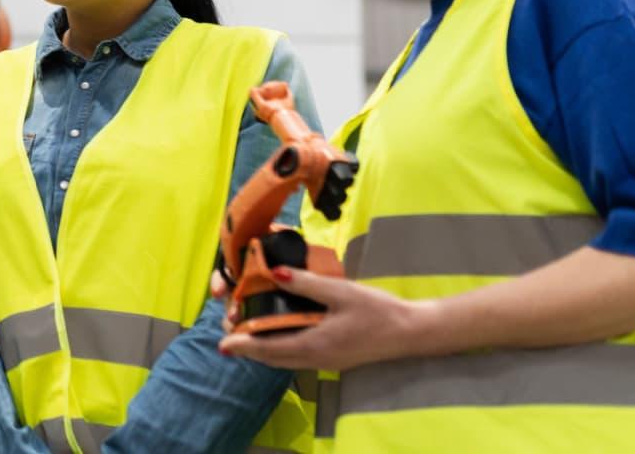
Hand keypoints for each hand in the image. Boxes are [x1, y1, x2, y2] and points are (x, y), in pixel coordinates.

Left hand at [217, 266, 436, 369]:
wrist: (412, 331)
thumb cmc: (378, 310)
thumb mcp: (340, 292)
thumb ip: (306, 284)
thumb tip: (274, 273)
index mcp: (315, 345)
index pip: (269, 348)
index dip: (244, 345)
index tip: (222, 343)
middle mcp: (317, 359)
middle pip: (272, 358)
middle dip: (248, 347)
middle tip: (230, 331)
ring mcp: (326, 362)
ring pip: (284, 360)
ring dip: (263, 349)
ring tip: (246, 332)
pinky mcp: (333, 359)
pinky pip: (297, 357)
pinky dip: (280, 348)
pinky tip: (277, 333)